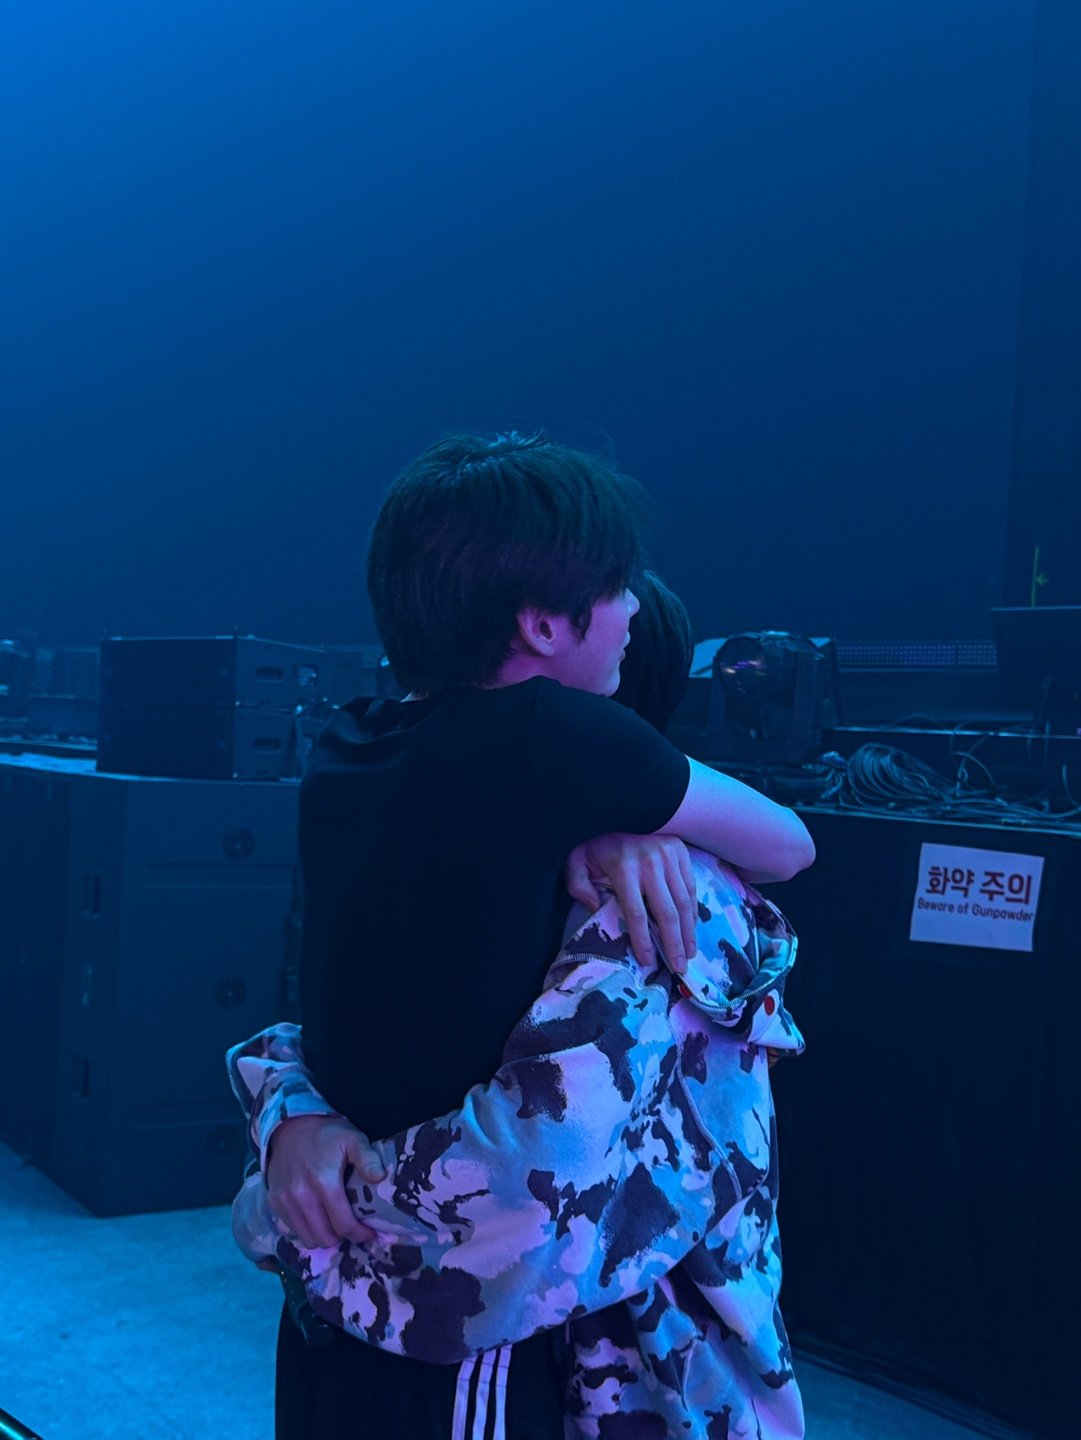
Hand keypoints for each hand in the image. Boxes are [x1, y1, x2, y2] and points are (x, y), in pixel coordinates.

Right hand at [266, 1114, 384, 1248]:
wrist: (291, 1126)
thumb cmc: (326, 1135)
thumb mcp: (352, 1138)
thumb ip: (367, 1158)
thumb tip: (380, 1177)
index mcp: (324, 1182)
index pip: (343, 1225)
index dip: (359, 1234)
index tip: (368, 1232)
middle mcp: (301, 1195)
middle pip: (325, 1238)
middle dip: (342, 1237)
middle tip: (350, 1227)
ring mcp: (284, 1200)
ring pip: (307, 1238)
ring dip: (323, 1236)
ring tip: (334, 1223)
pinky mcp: (274, 1202)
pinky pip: (292, 1230)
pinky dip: (306, 1229)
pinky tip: (316, 1217)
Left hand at [565, 832, 696, 971]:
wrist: (618, 805)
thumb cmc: (595, 839)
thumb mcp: (577, 859)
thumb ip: (578, 885)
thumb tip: (595, 907)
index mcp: (624, 867)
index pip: (636, 913)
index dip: (643, 940)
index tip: (648, 962)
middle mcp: (651, 862)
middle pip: (667, 912)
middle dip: (674, 944)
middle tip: (679, 968)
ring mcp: (670, 855)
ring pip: (684, 901)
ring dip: (689, 931)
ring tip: (689, 954)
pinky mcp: (681, 850)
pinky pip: (690, 886)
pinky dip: (692, 910)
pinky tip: (691, 928)